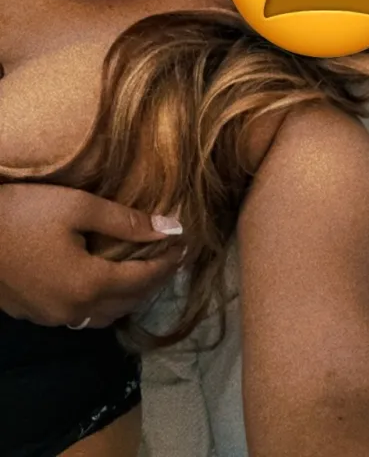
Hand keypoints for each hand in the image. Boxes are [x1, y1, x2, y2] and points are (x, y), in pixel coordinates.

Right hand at [0, 183, 183, 327]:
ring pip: (106, 315)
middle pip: (129, 302)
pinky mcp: (35, 314)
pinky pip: (82, 316)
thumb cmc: (24, 212)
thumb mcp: (78, 207)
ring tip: (144, 272)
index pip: (144, 279)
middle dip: (155, 281)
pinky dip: (103, 302)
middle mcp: (75, 310)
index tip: (187, 246)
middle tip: (171, 259)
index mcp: (90, 284)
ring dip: (130, 297)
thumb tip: (171, 228)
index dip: (169, 263)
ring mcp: (52, 318)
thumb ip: (125, 221)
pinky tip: (104, 284)